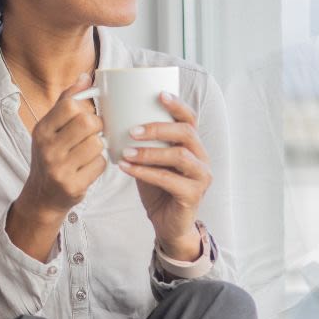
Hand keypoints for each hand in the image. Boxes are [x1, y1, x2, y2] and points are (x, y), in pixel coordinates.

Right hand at [16, 74, 107, 223]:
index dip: (85, 108)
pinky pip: (100, 164)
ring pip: (97, 144)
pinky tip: (88, 167)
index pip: (70, 105)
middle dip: (97, 127)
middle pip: (88, 123)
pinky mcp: (73, 186)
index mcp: (41, 130)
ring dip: (99, 147)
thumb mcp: (50, 128)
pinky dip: (99, 164)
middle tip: (92, 134)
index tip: (85, 116)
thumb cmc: (51, 156)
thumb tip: (86, 77)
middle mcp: (47, 148)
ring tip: (88, 152)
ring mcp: (59, 168)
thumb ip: (66, 102)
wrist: (42, 196)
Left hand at [117, 91, 211, 257]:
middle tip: (132, 130)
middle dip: (158, 128)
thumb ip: (143, 143)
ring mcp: (201, 177)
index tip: (159, 94)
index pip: (190, 119)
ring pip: (179, 156)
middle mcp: (201, 158)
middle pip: (186, 133)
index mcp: (193, 145)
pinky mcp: (193, 195)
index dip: (177, 105)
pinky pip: (169, 180)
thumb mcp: (150, 160)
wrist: (167, 223)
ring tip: (126, 151)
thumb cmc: (157, 187)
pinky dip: (145, 172)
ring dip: (150, 152)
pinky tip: (127, 167)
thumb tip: (116, 118)